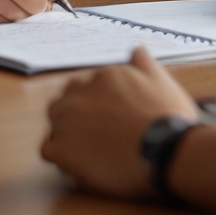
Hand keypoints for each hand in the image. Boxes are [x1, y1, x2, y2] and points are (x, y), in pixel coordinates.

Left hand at [40, 47, 199, 197]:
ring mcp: (67, 120)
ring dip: (66, 133)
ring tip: (88, 151)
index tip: (108, 118)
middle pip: (65, 101)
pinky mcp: (62, 148)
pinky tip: (79, 165)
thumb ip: (143, 62)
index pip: (85, 86)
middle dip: (76, 115)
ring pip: (55, 122)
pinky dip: (60, 156)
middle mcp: (80, 93)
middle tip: (98, 136)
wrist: (164, 151)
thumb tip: (135, 49)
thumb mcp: (161, 79)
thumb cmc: (168, 117)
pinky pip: (48, 149)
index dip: (95, 104)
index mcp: (102, 76)